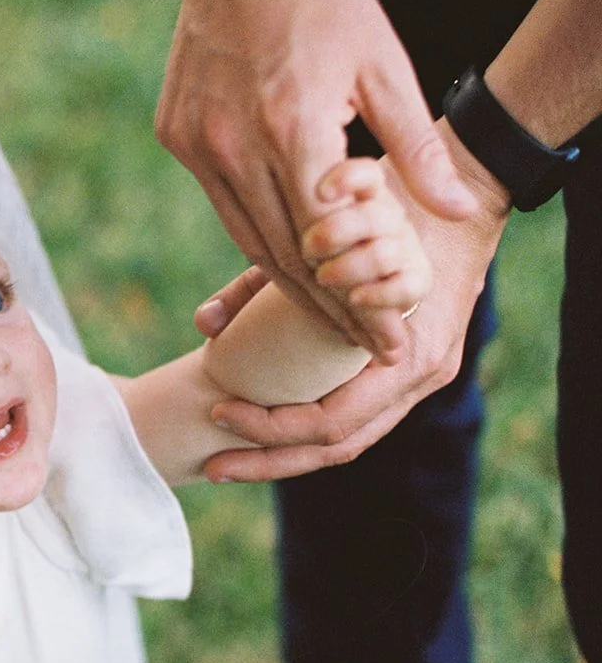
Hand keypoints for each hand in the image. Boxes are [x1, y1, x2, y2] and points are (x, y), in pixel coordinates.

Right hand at [158, 0, 477, 360]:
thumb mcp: (385, 65)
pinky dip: (250, 232)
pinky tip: (276, 256)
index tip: (383, 337)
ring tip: (320, 318)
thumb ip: (416, 147)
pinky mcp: (176, 136)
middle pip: (282, 252)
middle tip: (356, 346)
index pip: (330, 241)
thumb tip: (453, 211)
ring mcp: (198, 143)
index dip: (358, 297)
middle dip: (324, 307)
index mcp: (294, 125)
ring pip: (243, 234)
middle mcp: (236, 144)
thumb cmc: (323, 1)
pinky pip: (218, 201)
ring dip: (282, 282)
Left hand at [197, 121, 511, 481]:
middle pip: (336, 448)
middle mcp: (419, 378)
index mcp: (408, 356)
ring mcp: (419, 380)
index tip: (218, 409)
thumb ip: (256, 282)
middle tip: (211, 466)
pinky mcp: (408, 374)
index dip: (271, 427)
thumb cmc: (389, 211)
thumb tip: (202, 323)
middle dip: (269, 461)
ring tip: (224, 462)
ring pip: (347, 443)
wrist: (461, 196)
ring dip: (282, 457)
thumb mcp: (326, 239)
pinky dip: (308, 432)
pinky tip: (264, 435)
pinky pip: (357, 420)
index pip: (333, 422)